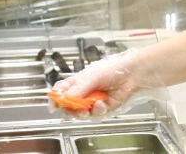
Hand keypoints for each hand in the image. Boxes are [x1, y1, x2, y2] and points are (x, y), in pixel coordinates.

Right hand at [49, 48, 166, 118]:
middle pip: (68, 106)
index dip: (55, 98)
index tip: (54, 104)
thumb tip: (63, 97)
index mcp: (77, 82)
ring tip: (87, 108)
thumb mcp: (90, 77)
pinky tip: (102, 103)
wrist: (131, 75)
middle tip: (71, 108)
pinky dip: (98, 110)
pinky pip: (95, 115)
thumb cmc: (112, 70)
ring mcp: (92, 102)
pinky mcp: (103, 109)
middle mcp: (83, 93)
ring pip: (80, 114)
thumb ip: (77, 89)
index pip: (61, 91)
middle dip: (69, 109)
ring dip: (82, 112)